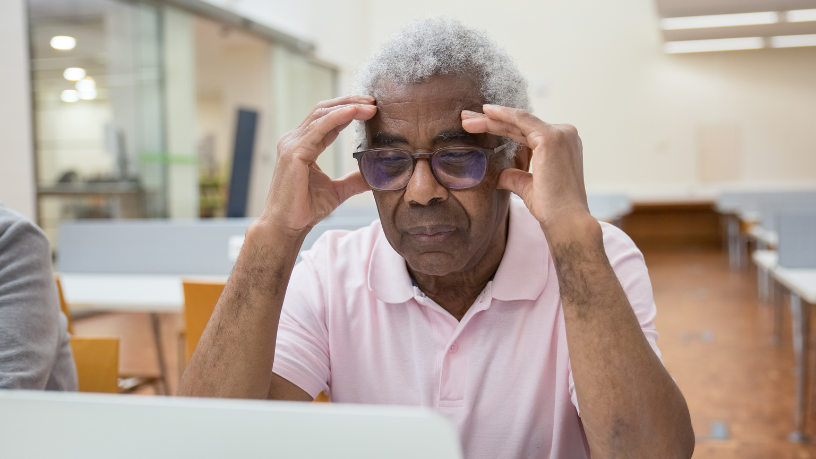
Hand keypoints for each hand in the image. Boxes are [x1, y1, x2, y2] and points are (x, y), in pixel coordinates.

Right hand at [260, 95, 376, 234]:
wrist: (286, 226)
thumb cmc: (304, 210)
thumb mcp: (337, 191)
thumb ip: (354, 180)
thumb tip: (374, 176)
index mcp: (302, 145)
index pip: (326, 119)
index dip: (348, 110)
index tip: (371, 108)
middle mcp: (294, 140)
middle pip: (324, 110)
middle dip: (350, 102)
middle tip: (373, 101)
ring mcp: (292, 144)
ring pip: (322, 114)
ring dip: (348, 106)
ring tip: (370, 106)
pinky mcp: (294, 152)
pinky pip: (319, 128)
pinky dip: (338, 117)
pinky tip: (354, 112)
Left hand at [461, 105, 590, 228]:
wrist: (565, 221)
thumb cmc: (551, 208)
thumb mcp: (528, 187)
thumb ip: (515, 176)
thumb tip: (498, 176)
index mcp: (562, 146)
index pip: (525, 133)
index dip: (501, 128)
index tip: (478, 126)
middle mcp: (565, 135)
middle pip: (520, 125)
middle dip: (491, 121)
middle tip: (466, 117)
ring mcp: (560, 134)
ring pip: (518, 121)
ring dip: (490, 119)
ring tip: (465, 118)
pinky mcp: (551, 137)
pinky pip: (521, 120)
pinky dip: (503, 115)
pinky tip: (486, 112)